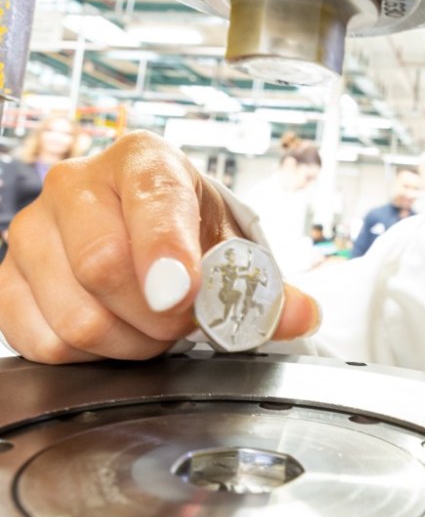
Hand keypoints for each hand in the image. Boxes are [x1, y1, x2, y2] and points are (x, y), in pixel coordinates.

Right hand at [0, 131, 319, 362]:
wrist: (146, 235)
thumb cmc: (191, 234)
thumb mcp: (235, 247)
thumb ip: (268, 286)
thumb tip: (302, 314)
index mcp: (143, 160)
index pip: (153, 201)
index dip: (168, 252)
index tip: (184, 294)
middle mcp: (76, 183)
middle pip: (104, 266)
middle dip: (159, 315)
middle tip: (185, 320)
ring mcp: (33, 230)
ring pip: (76, 315)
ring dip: (130, 342)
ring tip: (154, 326)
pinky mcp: (6, 279)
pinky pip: (41, 341)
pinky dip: (90, 356)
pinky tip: (116, 334)